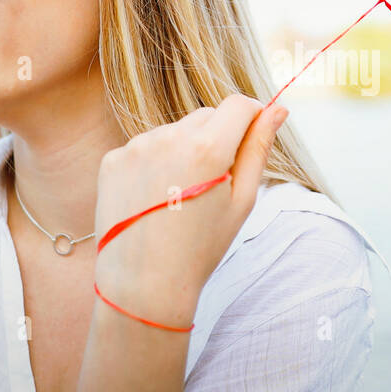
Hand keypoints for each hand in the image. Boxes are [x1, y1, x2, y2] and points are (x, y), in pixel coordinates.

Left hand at [92, 94, 289, 327]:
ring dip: (184, 150)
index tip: (253, 135)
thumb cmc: (201, 247)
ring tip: (180, 196)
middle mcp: (168, 138)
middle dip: (217, 137)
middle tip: (214, 183)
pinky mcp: (112, 159)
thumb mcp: (241, 201)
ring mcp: (136, 147)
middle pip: (206, 115)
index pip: (239, 105)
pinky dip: (154, 163)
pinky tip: (155, 197)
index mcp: (207, 148)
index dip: (253, 116)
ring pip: (174, 131)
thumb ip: (259, 148)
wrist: (144, 285)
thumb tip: (278, 110)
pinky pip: (145, 147)